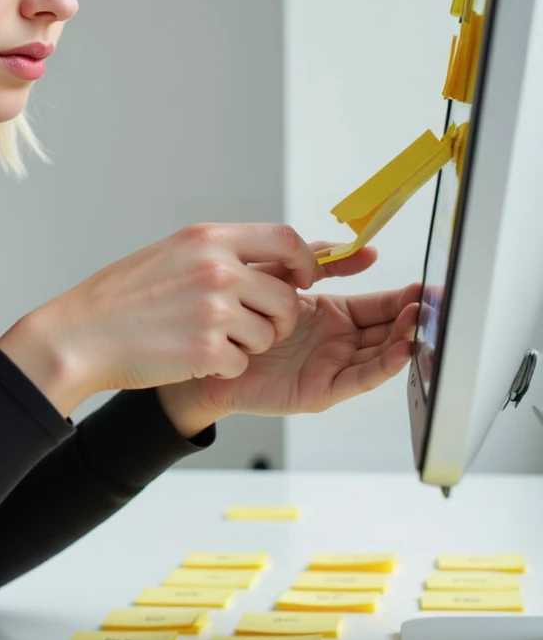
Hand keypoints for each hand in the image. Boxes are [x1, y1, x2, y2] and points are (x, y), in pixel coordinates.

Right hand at [0, 223, 320, 419]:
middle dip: (278, 320)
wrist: (78, 336)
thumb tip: (278, 260)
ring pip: (267, 336)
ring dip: (246, 345)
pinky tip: (190, 358)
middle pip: (287, 298)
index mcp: (208, 239)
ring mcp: (213, 311)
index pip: (285, 240)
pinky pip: (241, 363)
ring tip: (205, 339)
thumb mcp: (172, 254)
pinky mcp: (207, 351)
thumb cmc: (120, 298)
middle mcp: (217, 270)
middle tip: (251, 327)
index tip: (306, 279)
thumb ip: (221, 254)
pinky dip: (222, 367)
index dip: (306, 262)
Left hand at [160, 260, 421, 427]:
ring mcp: (333, 367)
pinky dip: (384, 365)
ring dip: (403, 339)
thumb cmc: (241, 314)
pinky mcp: (322, 389)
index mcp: (336, 316)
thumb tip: (366, 249)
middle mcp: (340, 343)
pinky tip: (400, 350)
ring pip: (380, 354)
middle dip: (412, 318)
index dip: (406, 297)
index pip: (382, 306)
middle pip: (388, 330)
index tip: (428, 286)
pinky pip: (360, 378)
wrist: (207, 350)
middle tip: (432, 304)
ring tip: (419, 322)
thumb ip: (324, 262)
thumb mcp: (284, 276)